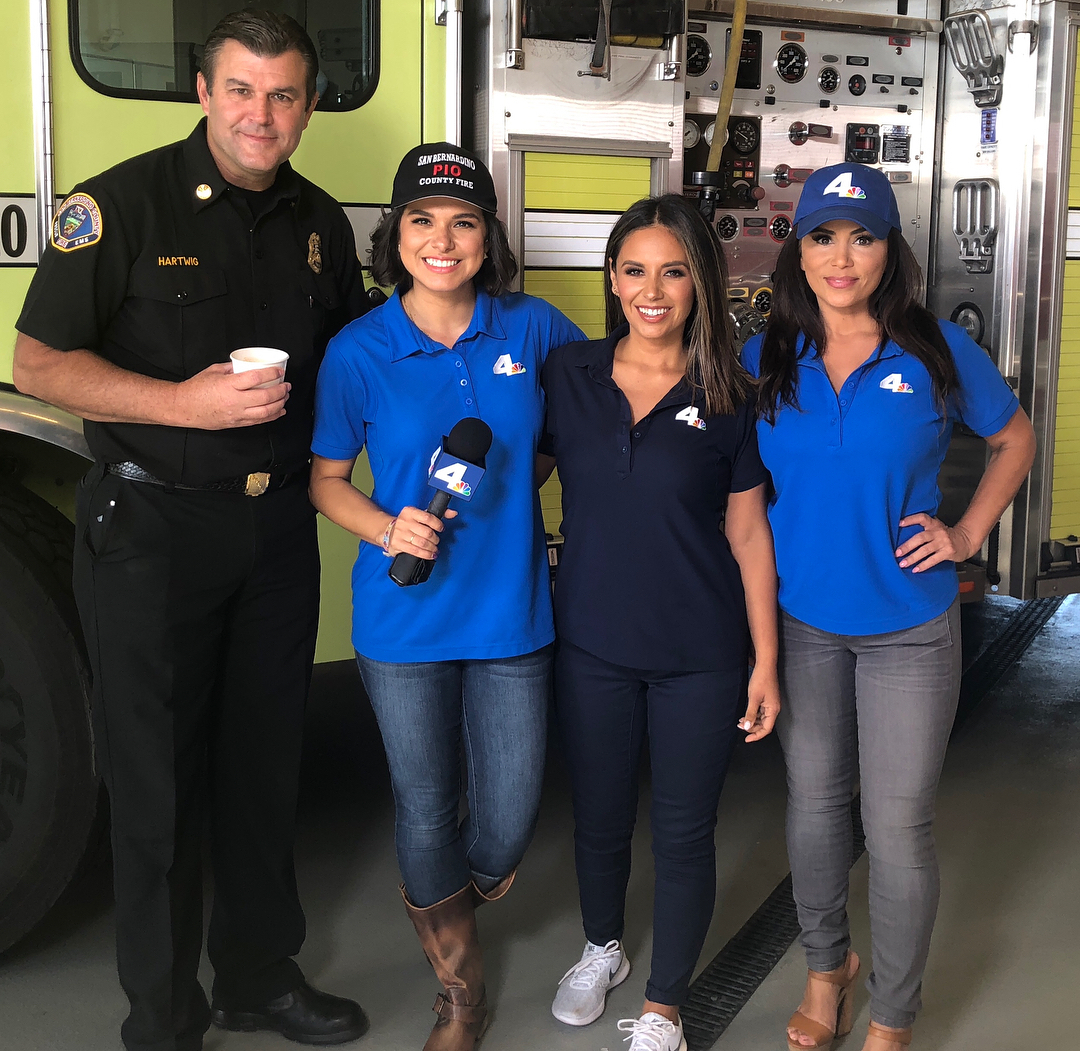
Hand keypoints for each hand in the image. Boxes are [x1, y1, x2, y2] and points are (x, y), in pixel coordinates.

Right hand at [171, 362, 290, 428]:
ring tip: (285, 397)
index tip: (279, 371)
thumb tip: (246, 365)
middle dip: (281, 391)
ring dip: (280, 404)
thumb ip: (232, 368)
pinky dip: (272, 416)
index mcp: (229, 385)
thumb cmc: (196, 388)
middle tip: (287, 385)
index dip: (271, 373)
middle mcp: (235, 401)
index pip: (256, 378)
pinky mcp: (237, 423)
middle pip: (265, 397)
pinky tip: (280, 410)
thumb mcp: (214, 371)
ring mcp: (237, 414)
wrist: (184, 407)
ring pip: (266, 412)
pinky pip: (259, 421)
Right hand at [385, 505, 457, 558]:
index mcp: (410, 511)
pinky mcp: (397, 544)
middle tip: (436, 541)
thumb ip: (438, 514)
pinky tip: (430, 555)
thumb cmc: (409, 523)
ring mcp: (400, 533)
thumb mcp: (420, 515)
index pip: (428, 517)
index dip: (438, 525)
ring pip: (422, 543)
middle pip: (427, 532)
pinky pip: (415, 551)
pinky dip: (426, 554)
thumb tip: (453, 513)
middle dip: (435, 539)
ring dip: (432, 548)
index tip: (441, 529)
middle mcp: (404, 521)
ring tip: (434, 549)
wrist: (387, 530)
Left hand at [738, 664, 779, 741]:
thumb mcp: (753, 698)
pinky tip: (745, 714)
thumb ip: (750, 714)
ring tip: (740, 721)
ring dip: (752, 721)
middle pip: (764, 725)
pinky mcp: (768, 700)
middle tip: (740, 726)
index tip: (747, 739)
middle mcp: (774, 709)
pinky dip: (753, 714)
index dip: (757, 735)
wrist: (765, 666)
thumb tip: (747, 727)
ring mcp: (771, 704)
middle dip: (752, 727)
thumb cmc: (761, 680)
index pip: (767, 729)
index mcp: (773, 710)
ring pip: (762, 718)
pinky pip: (761, 712)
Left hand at [896, 513, 976, 572]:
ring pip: (925, 550)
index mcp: (933, 524)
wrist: (966, 541)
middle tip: (897, 553)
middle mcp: (938, 532)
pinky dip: (924, 565)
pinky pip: (933, 560)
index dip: (911, 520)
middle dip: (907, 546)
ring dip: (913, 558)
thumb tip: (902, 535)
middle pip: (920, 538)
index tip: (899, 523)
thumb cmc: (946, 535)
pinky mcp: (948, 552)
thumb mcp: (936, 528)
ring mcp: (943, 542)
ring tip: (903, 563)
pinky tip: (916, 569)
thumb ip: (924, 529)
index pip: (922, 518)